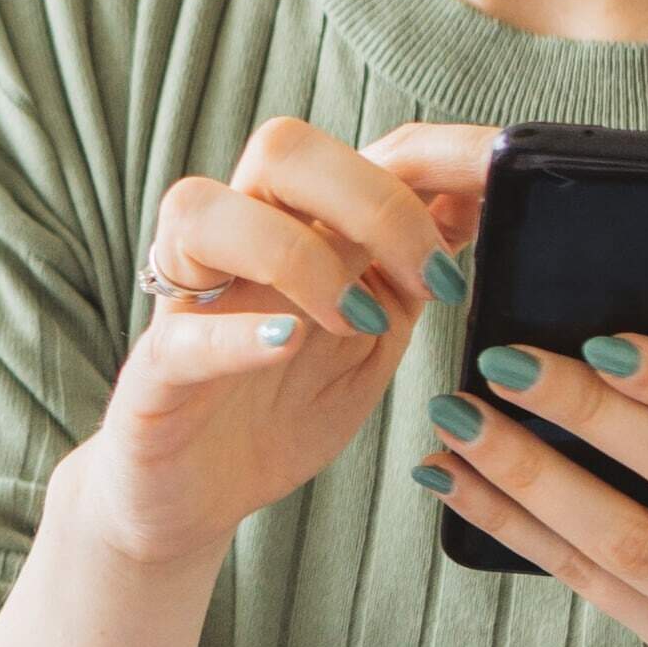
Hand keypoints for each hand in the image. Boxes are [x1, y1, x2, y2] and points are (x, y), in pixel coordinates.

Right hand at [70, 121, 490, 569]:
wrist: (197, 498)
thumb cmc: (281, 410)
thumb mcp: (371, 340)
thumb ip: (408, 278)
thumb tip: (477, 208)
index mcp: (292, 227)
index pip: (357, 150)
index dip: (432, 162)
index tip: (495, 202)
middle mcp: (233, 244)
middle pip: (281, 149)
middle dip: (372, 199)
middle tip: (431, 278)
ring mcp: (185, 303)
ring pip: (203, 208)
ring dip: (297, 253)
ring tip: (356, 322)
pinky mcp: (152, 375)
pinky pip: (180, 336)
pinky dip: (237, 335)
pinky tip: (288, 343)